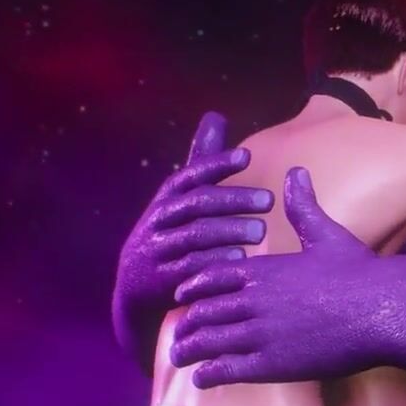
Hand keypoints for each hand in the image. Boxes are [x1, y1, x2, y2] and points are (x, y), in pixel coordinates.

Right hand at [113, 112, 273, 353]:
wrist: (135, 289)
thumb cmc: (170, 234)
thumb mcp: (181, 198)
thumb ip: (201, 162)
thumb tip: (216, 116)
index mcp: (167, 198)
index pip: (191, 175)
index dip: (216, 164)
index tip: (247, 157)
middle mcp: (159, 220)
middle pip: (197, 204)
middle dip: (233, 200)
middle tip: (269, 200)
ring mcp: (157, 250)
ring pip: (195, 235)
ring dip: (229, 231)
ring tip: (261, 231)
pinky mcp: (161, 280)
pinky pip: (189, 269)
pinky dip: (214, 262)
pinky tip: (240, 259)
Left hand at [170, 167, 405, 387]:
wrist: (384, 310)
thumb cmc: (360, 272)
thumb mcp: (327, 234)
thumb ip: (303, 208)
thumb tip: (295, 173)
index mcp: (263, 270)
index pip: (211, 278)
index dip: (194, 288)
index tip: (183, 296)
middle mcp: (254, 300)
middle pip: (203, 312)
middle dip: (187, 323)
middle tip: (178, 332)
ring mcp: (260, 334)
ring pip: (207, 342)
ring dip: (188, 350)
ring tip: (179, 358)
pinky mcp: (271, 364)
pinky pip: (225, 370)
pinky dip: (207, 374)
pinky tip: (201, 379)